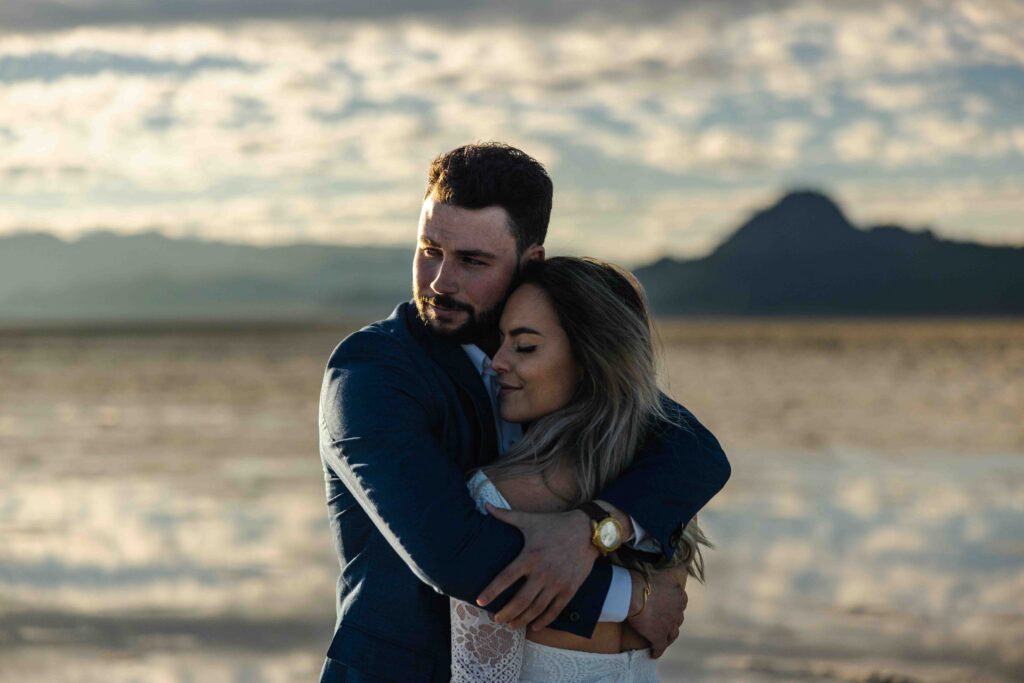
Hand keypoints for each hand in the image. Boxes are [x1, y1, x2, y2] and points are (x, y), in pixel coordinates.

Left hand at [476, 504, 598, 629]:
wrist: (588, 531)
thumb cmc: (555, 524)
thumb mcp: (530, 519)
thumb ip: (506, 516)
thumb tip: (485, 506)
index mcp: (529, 556)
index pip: (506, 578)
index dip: (492, 591)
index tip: (480, 601)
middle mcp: (542, 572)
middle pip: (520, 600)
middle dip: (506, 613)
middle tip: (497, 619)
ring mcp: (557, 583)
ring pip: (536, 609)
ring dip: (522, 620)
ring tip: (512, 625)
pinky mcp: (570, 589)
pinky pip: (555, 610)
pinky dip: (544, 621)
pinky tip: (534, 626)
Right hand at [626, 569, 687, 657]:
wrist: (634, 592)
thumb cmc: (644, 579)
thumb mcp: (661, 572)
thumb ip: (668, 575)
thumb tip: (672, 570)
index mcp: (679, 594)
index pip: (682, 602)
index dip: (676, 606)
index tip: (671, 607)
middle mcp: (678, 611)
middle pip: (678, 619)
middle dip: (673, 621)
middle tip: (665, 622)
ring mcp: (669, 625)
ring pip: (673, 633)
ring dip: (669, 636)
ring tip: (663, 639)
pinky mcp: (658, 636)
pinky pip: (660, 646)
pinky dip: (658, 651)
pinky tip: (653, 654)